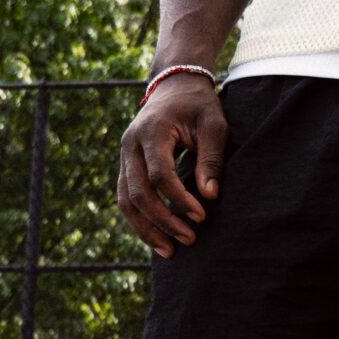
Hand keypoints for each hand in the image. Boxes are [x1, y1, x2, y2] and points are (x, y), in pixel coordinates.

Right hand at [118, 74, 227, 258]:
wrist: (174, 86)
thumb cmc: (199, 106)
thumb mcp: (214, 125)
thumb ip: (211, 160)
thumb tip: (210, 197)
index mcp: (152, 131)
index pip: (160, 174)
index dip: (179, 199)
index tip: (202, 216)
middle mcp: (130, 145)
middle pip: (137, 192)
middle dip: (163, 220)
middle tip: (189, 240)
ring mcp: (124, 156)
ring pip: (125, 200)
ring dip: (145, 228)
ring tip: (169, 252)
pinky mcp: (126, 165)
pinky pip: (125, 198)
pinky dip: (139, 220)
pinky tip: (158, 238)